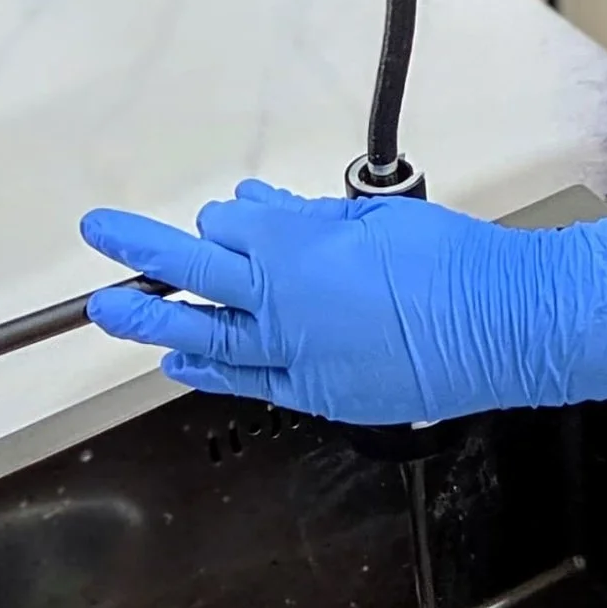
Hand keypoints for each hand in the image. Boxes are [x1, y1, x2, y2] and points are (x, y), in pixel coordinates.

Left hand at [80, 184, 606, 427]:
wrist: (504, 322)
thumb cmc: (454, 264)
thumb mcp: (374, 219)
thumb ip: (307, 220)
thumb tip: (262, 214)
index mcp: (294, 251)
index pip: (229, 230)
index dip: (224, 223)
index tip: (226, 220)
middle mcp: (282, 305)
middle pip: (191, 277)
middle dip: (140, 256)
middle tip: (103, 239)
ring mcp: (296, 355)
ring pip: (204, 337)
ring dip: (152, 321)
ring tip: (111, 312)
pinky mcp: (319, 392)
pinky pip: (246, 379)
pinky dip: (207, 369)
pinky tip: (183, 364)